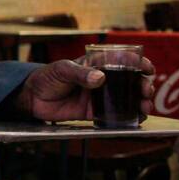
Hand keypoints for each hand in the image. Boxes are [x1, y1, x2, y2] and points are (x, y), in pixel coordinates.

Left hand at [12, 57, 155, 122]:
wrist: (31, 97)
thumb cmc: (45, 77)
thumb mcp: (61, 70)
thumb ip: (80, 73)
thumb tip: (99, 78)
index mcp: (95, 64)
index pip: (122, 60)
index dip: (138, 63)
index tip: (147, 69)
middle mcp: (101, 80)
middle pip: (130, 81)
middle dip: (143, 85)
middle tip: (145, 91)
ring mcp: (99, 96)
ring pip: (126, 99)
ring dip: (140, 102)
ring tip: (144, 106)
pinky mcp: (93, 112)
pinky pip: (114, 115)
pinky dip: (127, 117)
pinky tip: (135, 119)